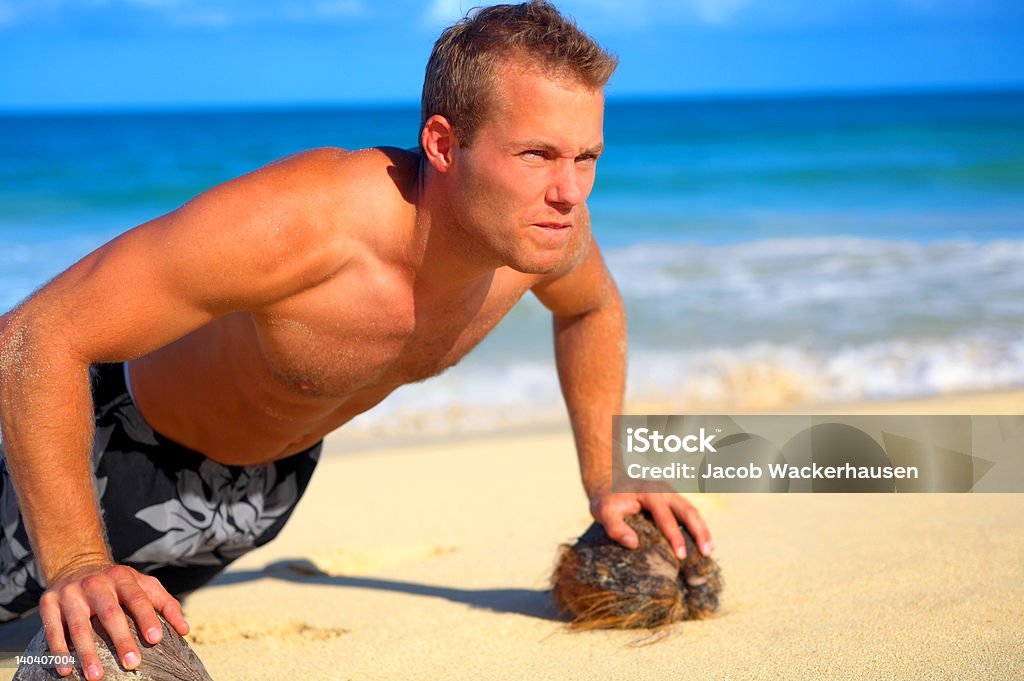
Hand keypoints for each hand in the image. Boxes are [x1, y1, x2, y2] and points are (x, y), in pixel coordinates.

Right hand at [39, 561, 189, 679]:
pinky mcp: (49, 602)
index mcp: (122, 578)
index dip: (147, 618)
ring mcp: (71, 593)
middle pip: (110, 613)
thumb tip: (185, 630)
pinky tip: (66, 669)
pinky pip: (53, 630)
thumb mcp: (143, 584)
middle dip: (121, 639)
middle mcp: (96, 583)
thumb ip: (165, 604)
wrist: (76, 563)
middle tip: (131, 664)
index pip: (138, 599)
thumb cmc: (117, 583)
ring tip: (96, 675)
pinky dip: (59, 650)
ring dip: (87, 652)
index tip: (155, 639)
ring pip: (79, 625)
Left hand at [589, 489, 713, 559]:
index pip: (666, 517)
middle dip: (699, 531)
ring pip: (692, 510)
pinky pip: (688, 512)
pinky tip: (701, 543)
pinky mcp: (671, 499)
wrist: (608, 479)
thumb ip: (615, 527)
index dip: (675, 536)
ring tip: (709, 550)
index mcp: (649, 493)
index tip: (681, 556)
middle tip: (707, 552)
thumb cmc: (606, 499)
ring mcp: (670, 494)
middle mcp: (664, 491)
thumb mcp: (603, 512)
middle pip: (688, 510)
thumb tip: (634, 544)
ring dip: (702, 529)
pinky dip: (696, 526)